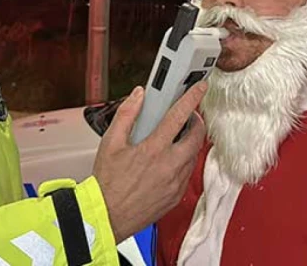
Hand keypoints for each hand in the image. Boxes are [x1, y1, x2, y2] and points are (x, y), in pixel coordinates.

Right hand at [92, 81, 207, 242]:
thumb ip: (126, 115)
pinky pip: (187, 173)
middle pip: (197, 137)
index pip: (179, 117)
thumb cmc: (106, 184)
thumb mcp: (110, 143)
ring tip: (176, 138)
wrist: (106, 217)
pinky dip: (184, 162)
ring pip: (194, 156)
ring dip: (190, 143)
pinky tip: (170, 160)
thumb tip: (138, 96)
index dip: (192, 98)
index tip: (200, 89)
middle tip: (188, 117)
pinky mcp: (176, 196)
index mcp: (153, 150)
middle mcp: (169, 166)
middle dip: (197, 123)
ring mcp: (175, 183)